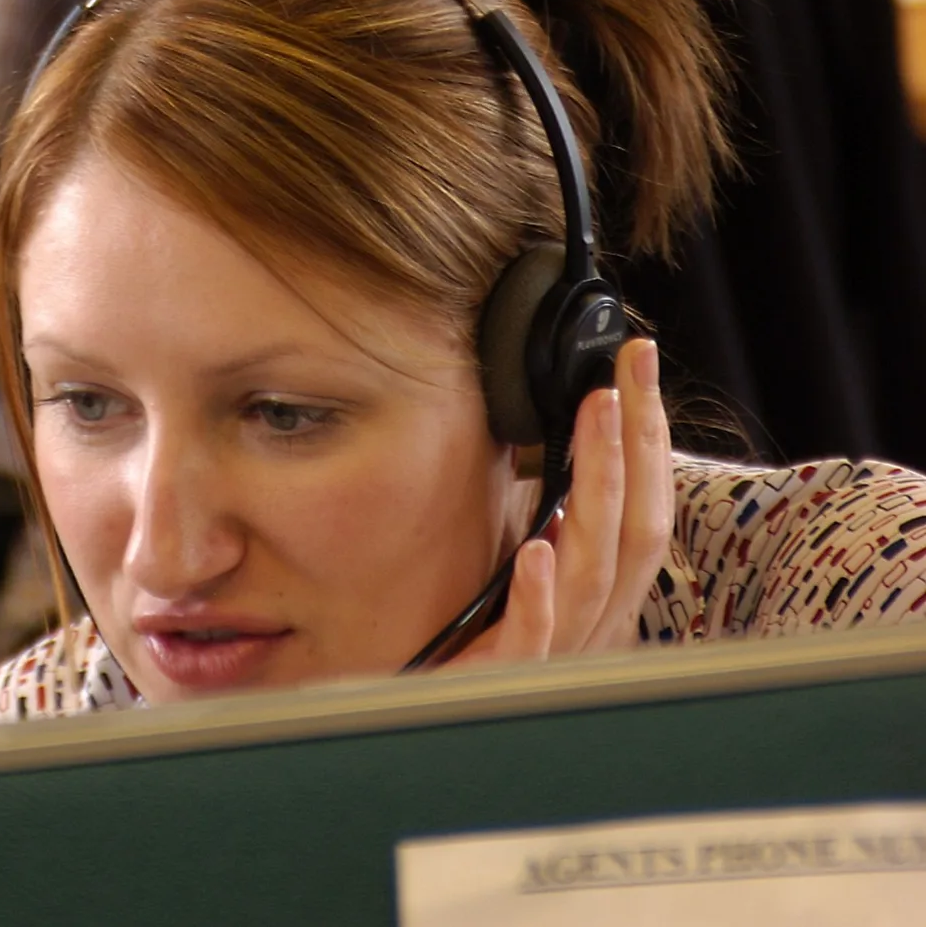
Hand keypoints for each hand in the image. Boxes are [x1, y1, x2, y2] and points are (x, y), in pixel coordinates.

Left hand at [453, 338, 672, 665]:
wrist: (424, 710)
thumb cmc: (475, 637)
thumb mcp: (520, 560)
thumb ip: (550, 512)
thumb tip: (562, 435)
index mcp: (603, 589)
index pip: (642, 502)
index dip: (648, 434)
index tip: (638, 362)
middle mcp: (595, 621)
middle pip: (636, 527)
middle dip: (638, 443)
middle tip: (627, 373)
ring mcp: (557, 652)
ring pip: (594, 570)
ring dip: (597, 489)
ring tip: (595, 421)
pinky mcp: (507, 677)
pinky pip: (534, 637)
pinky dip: (539, 596)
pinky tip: (537, 551)